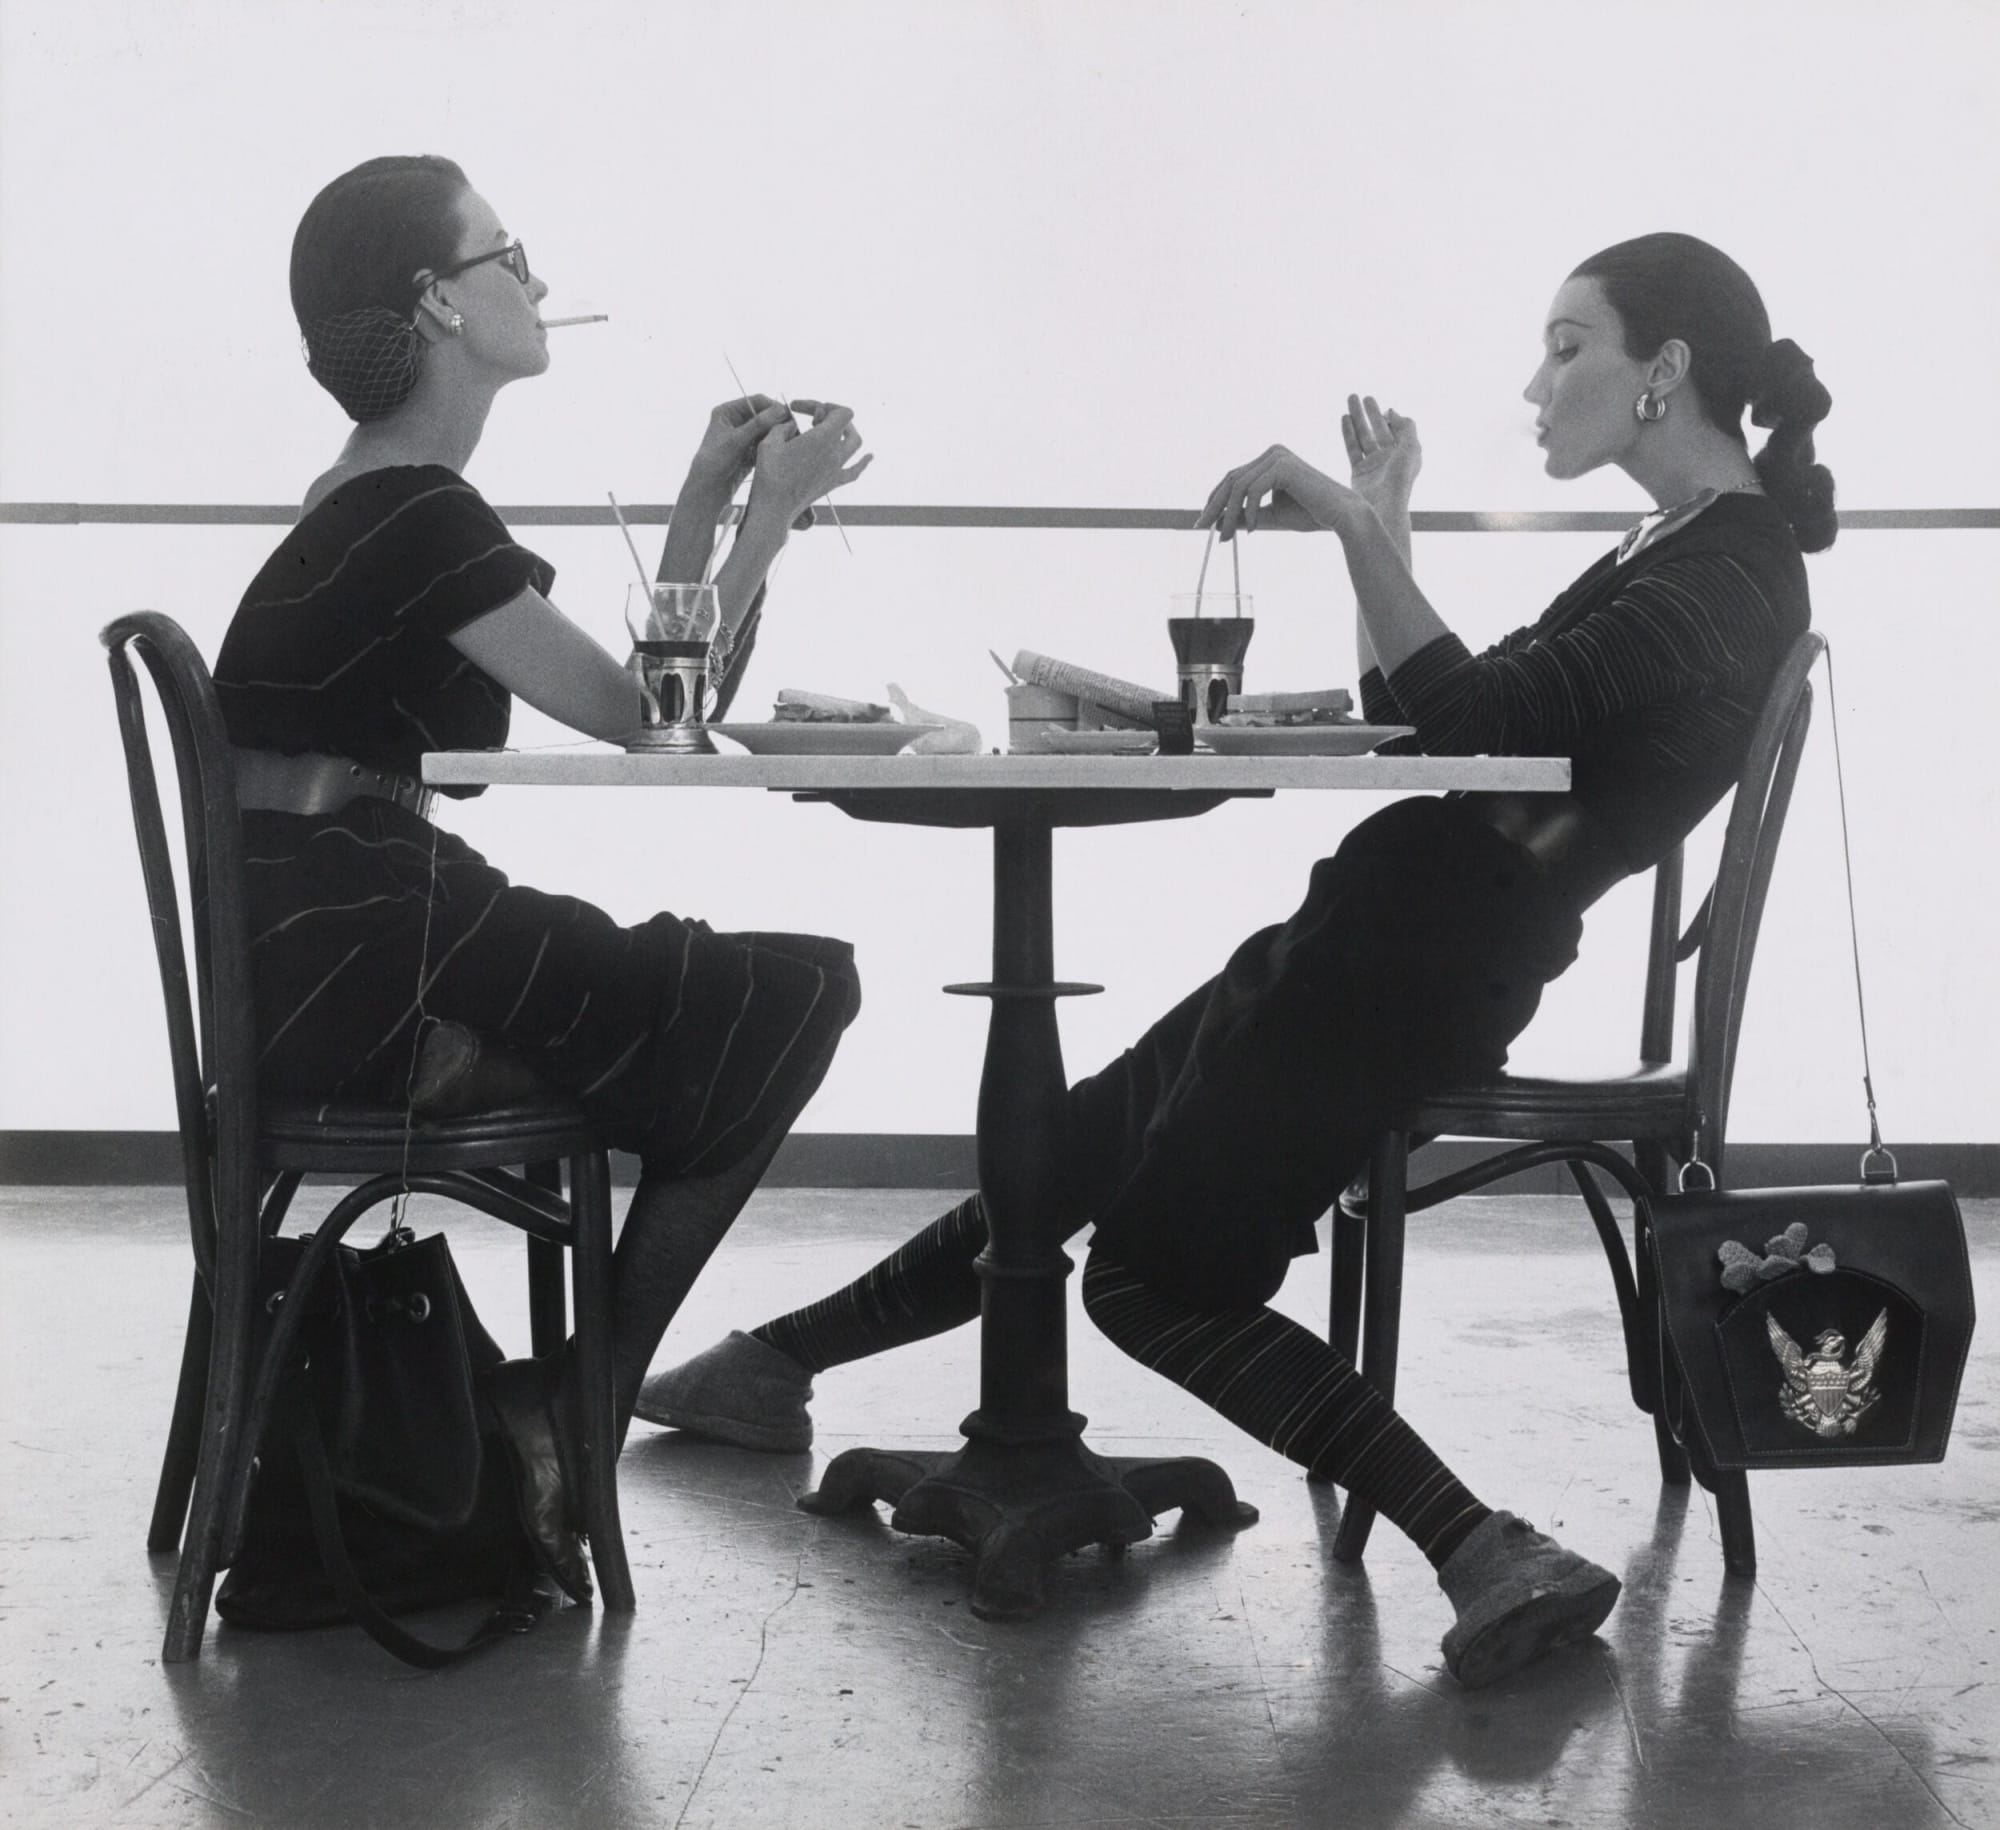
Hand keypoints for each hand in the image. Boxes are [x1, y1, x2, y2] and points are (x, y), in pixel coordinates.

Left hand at [683, 394, 793, 500]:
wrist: (707, 491)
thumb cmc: (715, 461)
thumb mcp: (737, 440)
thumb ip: (759, 424)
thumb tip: (782, 410)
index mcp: (727, 412)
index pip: (756, 401)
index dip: (773, 407)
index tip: (788, 416)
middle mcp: (735, 422)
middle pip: (763, 416)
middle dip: (776, 423)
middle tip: (792, 431)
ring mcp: (743, 437)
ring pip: (766, 431)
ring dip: (775, 436)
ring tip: (786, 443)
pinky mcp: (749, 452)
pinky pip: (765, 445)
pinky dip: (773, 447)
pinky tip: (780, 452)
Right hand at [746, 399, 871, 530]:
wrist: (774, 508)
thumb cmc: (769, 474)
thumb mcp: (770, 440)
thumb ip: (784, 426)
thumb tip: (792, 425)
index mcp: (823, 438)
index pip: (841, 411)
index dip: (822, 405)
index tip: (799, 409)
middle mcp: (836, 453)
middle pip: (848, 424)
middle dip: (831, 416)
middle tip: (812, 420)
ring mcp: (837, 470)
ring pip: (855, 444)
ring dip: (846, 432)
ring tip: (831, 430)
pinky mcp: (833, 484)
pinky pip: (855, 471)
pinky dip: (863, 462)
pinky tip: (869, 457)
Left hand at [1196, 444, 1352, 538]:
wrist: (1341, 516)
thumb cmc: (1310, 515)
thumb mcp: (1270, 516)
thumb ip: (1246, 516)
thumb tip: (1218, 522)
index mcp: (1270, 460)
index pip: (1234, 477)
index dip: (1215, 499)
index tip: (1203, 521)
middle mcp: (1273, 453)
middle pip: (1231, 479)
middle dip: (1215, 506)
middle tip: (1203, 528)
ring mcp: (1278, 456)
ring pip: (1239, 486)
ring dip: (1229, 514)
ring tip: (1225, 536)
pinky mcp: (1283, 466)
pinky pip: (1254, 491)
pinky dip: (1250, 512)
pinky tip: (1254, 529)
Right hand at [1341, 394, 1421, 513]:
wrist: (1382, 508)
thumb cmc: (1400, 480)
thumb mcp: (1410, 449)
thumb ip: (1406, 427)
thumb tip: (1392, 411)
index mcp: (1405, 454)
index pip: (1396, 429)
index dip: (1389, 417)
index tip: (1382, 407)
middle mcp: (1389, 458)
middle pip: (1378, 429)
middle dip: (1370, 412)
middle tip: (1360, 396)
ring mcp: (1373, 465)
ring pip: (1364, 436)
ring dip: (1357, 418)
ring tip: (1350, 400)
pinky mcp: (1358, 472)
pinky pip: (1353, 447)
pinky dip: (1348, 432)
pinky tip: (1344, 418)